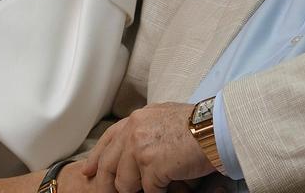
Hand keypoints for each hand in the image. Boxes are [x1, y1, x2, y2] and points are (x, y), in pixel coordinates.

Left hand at [81, 102, 211, 192]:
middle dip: (107, 185)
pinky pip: (148, 191)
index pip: (108, 139)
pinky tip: (169, 189)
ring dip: (138, 190)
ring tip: (152, 188)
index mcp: (136, 118)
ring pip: (125, 183)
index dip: (96, 158)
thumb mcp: (164, 118)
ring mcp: (140, 148)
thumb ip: (146, 130)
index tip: (88, 172)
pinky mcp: (151, 166)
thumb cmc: (199, 125)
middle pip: (108, 166)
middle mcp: (133, 130)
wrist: (216, 128)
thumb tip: (135, 150)